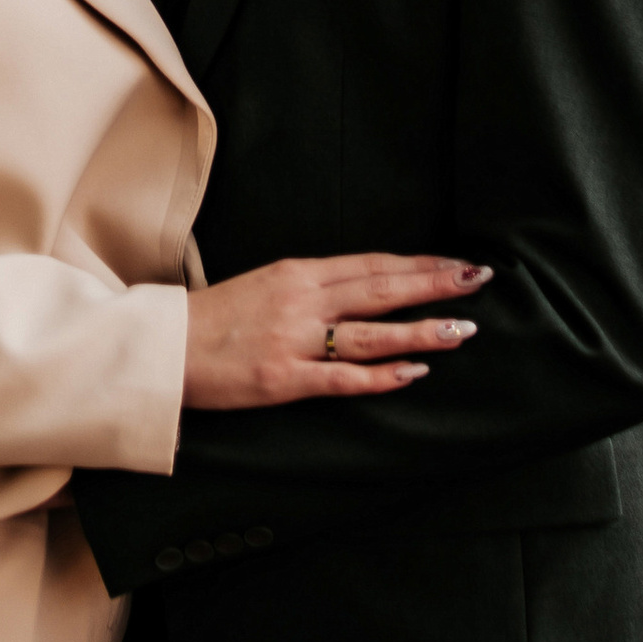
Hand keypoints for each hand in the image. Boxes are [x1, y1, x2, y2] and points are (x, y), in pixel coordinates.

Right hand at [180, 253, 491, 411]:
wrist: (165, 347)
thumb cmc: (214, 317)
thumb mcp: (266, 284)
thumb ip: (311, 286)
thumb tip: (361, 289)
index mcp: (297, 272)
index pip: (371, 264)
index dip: (418, 263)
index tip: (455, 262)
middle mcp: (302, 299)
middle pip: (381, 289)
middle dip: (433, 284)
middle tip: (477, 280)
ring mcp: (294, 340)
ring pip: (371, 333)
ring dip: (421, 330)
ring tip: (462, 329)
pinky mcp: (283, 378)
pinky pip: (341, 378)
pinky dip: (380, 374)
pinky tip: (412, 372)